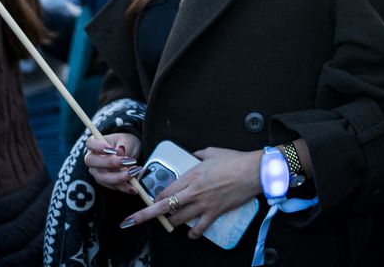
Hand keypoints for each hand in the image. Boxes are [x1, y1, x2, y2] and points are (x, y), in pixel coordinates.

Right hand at [85, 133, 141, 194]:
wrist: (132, 154)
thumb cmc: (126, 143)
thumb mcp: (127, 140)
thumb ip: (123, 145)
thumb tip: (120, 150)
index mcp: (95, 144)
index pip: (90, 143)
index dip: (98, 146)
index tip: (113, 149)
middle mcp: (93, 159)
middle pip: (93, 162)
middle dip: (110, 163)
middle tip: (127, 161)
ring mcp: (97, 172)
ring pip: (102, 177)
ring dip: (119, 177)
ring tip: (133, 173)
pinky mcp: (105, 182)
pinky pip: (112, 186)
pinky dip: (124, 187)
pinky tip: (134, 186)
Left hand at [121, 147, 262, 236]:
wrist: (252, 171)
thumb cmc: (234, 160)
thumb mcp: (211, 152)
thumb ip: (198, 155)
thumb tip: (193, 156)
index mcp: (190, 175)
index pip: (165, 190)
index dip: (154, 197)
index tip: (150, 200)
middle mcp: (193, 191)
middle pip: (163, 207)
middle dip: (144, 215)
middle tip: (131, 221)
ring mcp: (203, 204)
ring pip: (178, 220)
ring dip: (171, 223)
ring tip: (170, 223)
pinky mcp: (214, 212)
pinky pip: (198, 228)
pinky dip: (193, 233)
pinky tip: (190, 233)